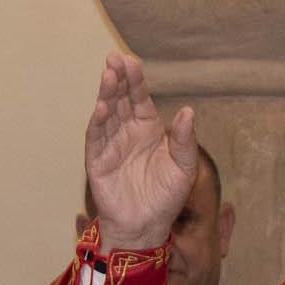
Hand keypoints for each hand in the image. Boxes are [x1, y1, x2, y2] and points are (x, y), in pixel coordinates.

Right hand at [84, 54, 196, 254]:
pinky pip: (96, 137)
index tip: (132, 61)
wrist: (146, 226)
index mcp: (148, 128)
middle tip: (114, 58)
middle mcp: (127, 131)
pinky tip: (102, 107)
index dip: (135, 80)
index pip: (140, 98)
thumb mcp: (184, 167)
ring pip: (107, 113)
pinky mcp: (97, 160)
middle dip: (117, 78)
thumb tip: (188, 111)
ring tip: (108, 75)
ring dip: (106, 94)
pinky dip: (98, 121)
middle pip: (120, 99)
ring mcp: (110, 144)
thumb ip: (185, 140)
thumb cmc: (166, 197)